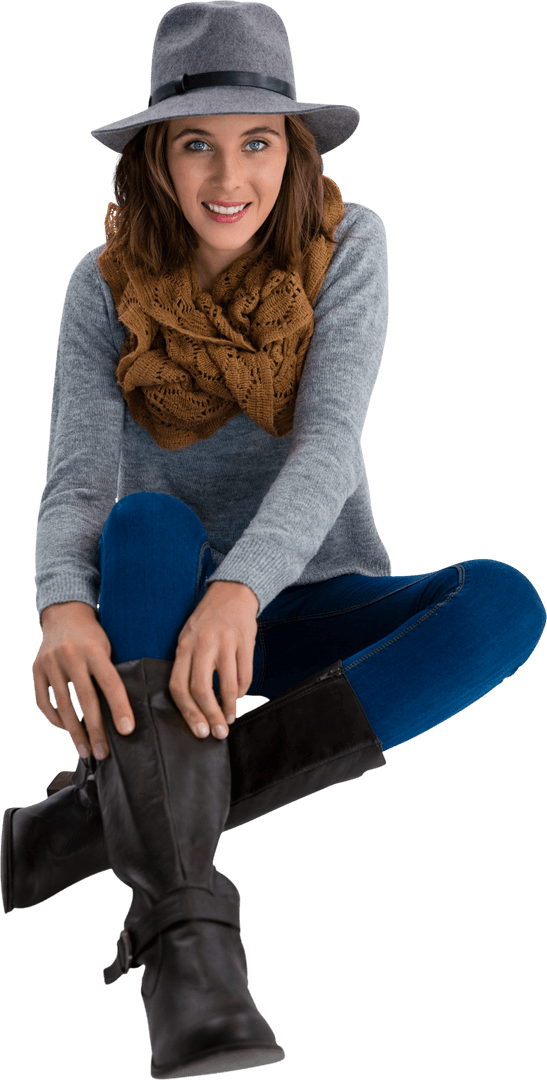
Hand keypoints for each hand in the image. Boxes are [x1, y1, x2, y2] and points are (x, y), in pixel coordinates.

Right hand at [33, 601, 134, 759]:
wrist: (64, 614)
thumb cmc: (93, 636)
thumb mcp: (108, 646)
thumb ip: (112, 673)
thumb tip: (124, 712)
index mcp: (94, 649)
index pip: (110, 683)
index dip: (120, 708)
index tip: (127, 731)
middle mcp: (71, 655)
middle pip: (86, 700)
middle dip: (96, 730)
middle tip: (104, 754)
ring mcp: (50, 663)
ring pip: (64, 706)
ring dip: (75, 732)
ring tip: (86, 751)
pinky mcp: (36, 669)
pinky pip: (44, 702)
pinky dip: (55, 719)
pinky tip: (66, 729)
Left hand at [169, 580, 258, 740]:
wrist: (232, 593)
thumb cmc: (207, 622)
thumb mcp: (188, 638)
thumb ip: (187, 666)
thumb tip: (192, 705)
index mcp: (184, 646)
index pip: (179, 685)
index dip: (188, 712)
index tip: (198, 730)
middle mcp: (202, 644)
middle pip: (201, 689)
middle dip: (210, 715)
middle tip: (218, 733)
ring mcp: (225, 642)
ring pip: (226, 685)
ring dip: (230, 707)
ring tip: (231, 718)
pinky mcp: (245, 641)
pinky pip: (245, 674)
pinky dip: (243, 691)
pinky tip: (240, 696)